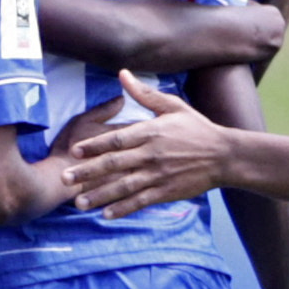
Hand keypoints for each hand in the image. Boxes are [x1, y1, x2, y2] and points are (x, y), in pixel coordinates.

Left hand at [62, 71, 226, 216]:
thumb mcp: (173, 106)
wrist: (224, 155)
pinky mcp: (166, 191)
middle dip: (87, 172)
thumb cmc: (197, 128)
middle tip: (64, 179)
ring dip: (99, 195)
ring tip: (78, 202)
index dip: (94, 145)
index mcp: (151, 132)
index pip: (116, 139)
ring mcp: (158, 175)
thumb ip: (145, 93)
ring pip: (123, 186)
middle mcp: (151, 155)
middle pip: (114, 164)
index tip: (74, 151)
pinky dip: (123, 209)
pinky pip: (140, 201)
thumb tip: (122, 73)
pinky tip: (106, 214)